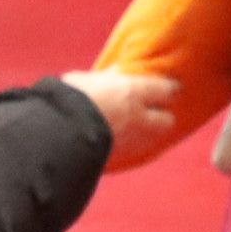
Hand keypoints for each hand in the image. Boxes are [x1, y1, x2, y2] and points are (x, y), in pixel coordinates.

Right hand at [60, 69, 179, 164]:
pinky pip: (135, 151)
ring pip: (153, 138)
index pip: (167, 89)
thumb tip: (116, 73)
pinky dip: (132, 146)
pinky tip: (122, 142)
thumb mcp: (88, 79)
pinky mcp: (122, 158)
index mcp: (133, 92)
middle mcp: (140, 117)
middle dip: (162, 115)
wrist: (61, 134)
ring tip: (136, 128)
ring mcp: (133, 141)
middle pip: (167, 119)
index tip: (169, 87)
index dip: (168, 88)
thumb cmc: (71, 99)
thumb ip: (107, 78)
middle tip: (154, 110)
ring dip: (148, 133)